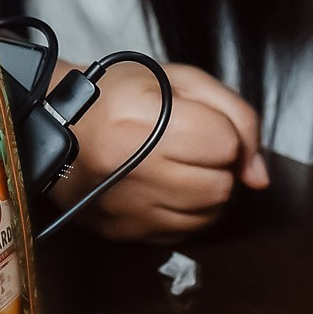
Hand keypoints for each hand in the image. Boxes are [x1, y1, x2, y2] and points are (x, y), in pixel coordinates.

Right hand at [70, 58, 267, 239]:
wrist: (53, 123)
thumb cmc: (118, 95)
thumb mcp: (177, 80)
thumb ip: (235, 114)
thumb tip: (259, 175)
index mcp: (142, 118)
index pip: (224, 142)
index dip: (220, 131)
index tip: (196, 123)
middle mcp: (133, 168)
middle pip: (221, 185)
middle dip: (216, 165)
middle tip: (188, 147)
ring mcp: (128, 207)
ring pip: (209, 214)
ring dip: (206, 191)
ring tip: (178, 168)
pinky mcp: (125, 232)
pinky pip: (186, 233)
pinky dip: (187, 212)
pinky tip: (166, 189)